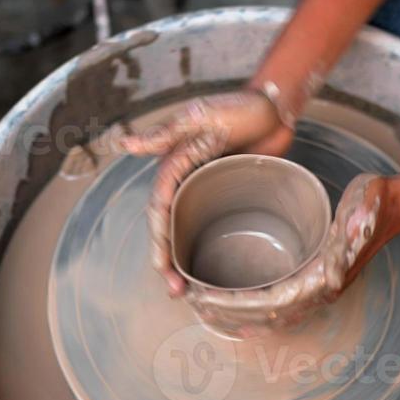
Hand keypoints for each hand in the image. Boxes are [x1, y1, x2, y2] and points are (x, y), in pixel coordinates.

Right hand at [120, 89, 295, 294]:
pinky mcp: (227, 196)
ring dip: (183, 261)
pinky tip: (210, 271)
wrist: (275, 108)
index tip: (162, 268)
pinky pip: (210, 227)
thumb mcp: (200, 117)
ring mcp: (205, 191)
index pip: (159, 212)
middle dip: (167, 262)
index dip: (158, 243)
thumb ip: (164, 134)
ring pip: (186, 232)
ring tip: (187, 292)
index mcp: (173, 166)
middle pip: (169, 229)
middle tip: (175, 292)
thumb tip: (125, 143)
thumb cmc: (239, 107)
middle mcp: (184, 183)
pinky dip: (205, 248)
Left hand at [187, 173, 398, 333]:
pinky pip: (277, 304)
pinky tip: (233, 304)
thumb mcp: (367, 205)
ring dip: (237, 316)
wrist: (396, 207)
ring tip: (203, 309)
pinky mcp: (313, 281)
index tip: (206, 298)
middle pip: (265, 316)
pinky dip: (252, 309)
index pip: (271, 301)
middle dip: (227, 314)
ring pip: (270, 316)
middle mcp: (320, 291)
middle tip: (192, 304)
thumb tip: (336, 263)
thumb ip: (356, 229)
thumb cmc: (378, 203)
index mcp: (325, 278)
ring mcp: (317, 289)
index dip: (236, 304)